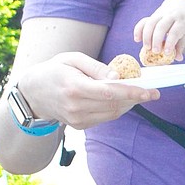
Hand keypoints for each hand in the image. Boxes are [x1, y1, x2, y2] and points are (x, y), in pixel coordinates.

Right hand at [17, 51, 159, 130]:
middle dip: (136, 98)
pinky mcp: (79, 126)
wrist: (33, 93)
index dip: (132, 92)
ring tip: (138, 93)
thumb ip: (96, 67)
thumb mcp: (73, 59)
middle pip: (115, 105)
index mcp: (74, 87)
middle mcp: (76, 107)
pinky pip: (105, 118)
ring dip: (129, 104)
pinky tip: (121, 100)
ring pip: (112, 114)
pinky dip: (117, 109)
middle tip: (152, 91)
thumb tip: (117, 77)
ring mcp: (77, 119)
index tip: (150, 92)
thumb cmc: (55, 70)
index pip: (109, 93)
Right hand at [134, 0, 184, 60]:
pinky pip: (144, 20)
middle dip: (156, 40)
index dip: (170, 42)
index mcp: (182, 21)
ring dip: (147, 36)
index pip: (175, 31)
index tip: (167, 53)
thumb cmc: (184, 22)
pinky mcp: (153, 14)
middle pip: (161, 26)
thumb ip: (181, 45)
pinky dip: (139, 29)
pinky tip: (137, 39)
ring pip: (151, 23)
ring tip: (147, 48)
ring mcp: (161, 14)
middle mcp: (171, 15)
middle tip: (155, 52)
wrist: (182, 5)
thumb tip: (178, 58)